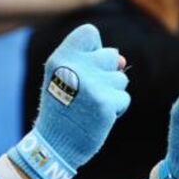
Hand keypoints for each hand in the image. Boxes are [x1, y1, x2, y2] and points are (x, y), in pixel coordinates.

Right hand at [34, 24, 129, 169]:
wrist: (54, 145)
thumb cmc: (62, 108)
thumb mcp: (66, 78)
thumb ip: (91, 61)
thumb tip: (122, 60)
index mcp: (61, 57)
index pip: (89, 33)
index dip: (93, 49)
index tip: (81, 68)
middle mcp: (75, 66)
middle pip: (111, 55)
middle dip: (105, 74)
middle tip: (84, 94)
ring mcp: (92, 84)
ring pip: (120, 79)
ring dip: (111, 93)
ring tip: (89, 107)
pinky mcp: (106, 103)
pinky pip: (123, 98)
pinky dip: (115, 110)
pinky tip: (96, 118)